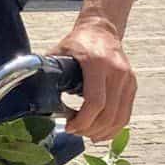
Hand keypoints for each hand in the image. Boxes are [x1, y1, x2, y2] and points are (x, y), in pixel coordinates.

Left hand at [55, 16, 135, 138]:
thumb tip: (31, 96)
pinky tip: (101, 132)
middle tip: (75, 132)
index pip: (95, 101)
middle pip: (108, 114)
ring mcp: (127, 79)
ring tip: (87, 134)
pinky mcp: (132, 85)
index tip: (69, 126)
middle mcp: (116, 71)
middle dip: (90, 129)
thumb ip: (47, 74)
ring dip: (103, 132)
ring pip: (120, 117)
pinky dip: (114, 128)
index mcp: (97, 63)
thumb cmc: (78, 42)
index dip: (82, 120)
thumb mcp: (58, 54)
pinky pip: (126, 114)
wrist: (101, 30)